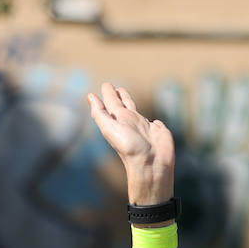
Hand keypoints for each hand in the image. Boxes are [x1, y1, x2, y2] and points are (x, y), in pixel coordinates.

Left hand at [87, 82, 174, 203]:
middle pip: (120, 104)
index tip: (104, 86)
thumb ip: (100, 114)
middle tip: (110, 85)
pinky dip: (152, 120)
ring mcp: (144, 126)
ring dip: (129, 102)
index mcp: (117, 121)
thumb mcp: (110, 129)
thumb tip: (90, 96)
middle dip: (115, 95)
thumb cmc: (129, 147)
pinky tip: (151, 121)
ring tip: (124, 93)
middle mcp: (129, 122)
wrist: (151, 162)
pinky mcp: (158, 131)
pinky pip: (154, 123)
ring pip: (135, 110)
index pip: (111, 104)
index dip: (107, 95)